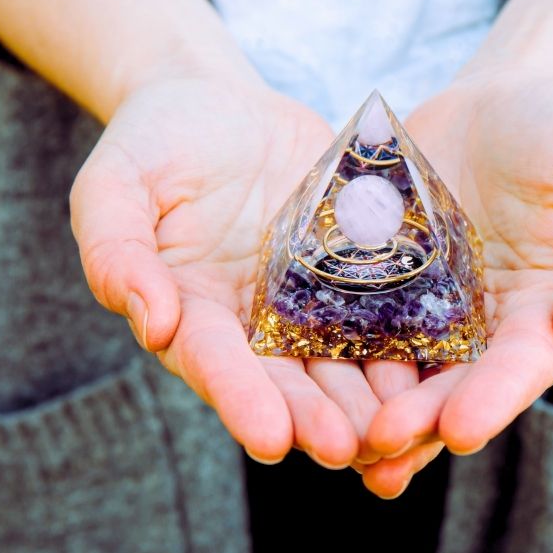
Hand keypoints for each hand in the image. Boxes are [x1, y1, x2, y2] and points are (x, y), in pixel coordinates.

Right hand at [69, 76, 408, 465]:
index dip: (239, 399)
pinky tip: (436, 366)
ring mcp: (305, 297)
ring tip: (400, 429)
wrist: (221, 103)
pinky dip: (404, 341)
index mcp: (191, 309)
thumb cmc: (157, 140)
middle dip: (313, 417)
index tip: (269, 439)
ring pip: (338, 359)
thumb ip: (117, 249)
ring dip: (366, 398)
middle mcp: (250, 320)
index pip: (212, 361)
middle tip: (347, 450)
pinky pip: (380, 309)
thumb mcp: (116, 183)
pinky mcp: (349, 269)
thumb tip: (152, 320)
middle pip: (283, 379)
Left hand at [360, 70, 552, 494]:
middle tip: (382, 441)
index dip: (494, 398)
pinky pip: (349, 318)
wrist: (502, 97)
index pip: (522, 366)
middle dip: (420, 419)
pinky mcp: (377, 278)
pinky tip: (296, 378)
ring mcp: (424, 306)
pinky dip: (328, 349)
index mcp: (543, 315)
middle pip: (451, 384)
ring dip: (368, 408)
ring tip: (336, 444)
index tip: (460, 430)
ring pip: (396, 369)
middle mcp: (482, 327)